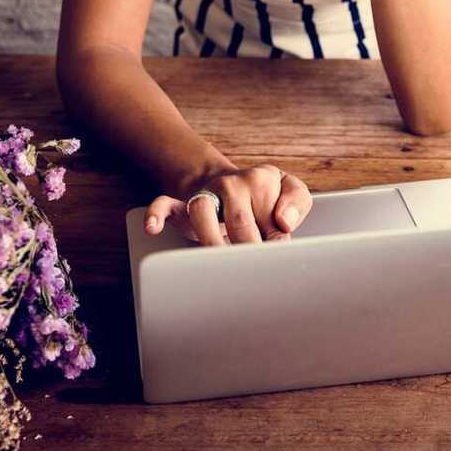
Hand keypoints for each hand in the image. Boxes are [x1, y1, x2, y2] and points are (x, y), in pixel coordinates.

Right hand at [143, 164, 312, 246]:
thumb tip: (285, 223)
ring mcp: (205, 193)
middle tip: (251, 270)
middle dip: (247, 250)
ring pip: (201, 211)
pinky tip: (154, 228)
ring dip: (211, 240)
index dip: (274, 243)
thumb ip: (297, 203)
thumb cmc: (263, 196)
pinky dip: (156, 214)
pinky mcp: (181, 204)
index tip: (276, 259)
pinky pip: (163, 204)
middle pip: (239, 221)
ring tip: (219, 262)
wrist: (228, 182)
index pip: (271, 216)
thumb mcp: (290, 190)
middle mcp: (233, 183)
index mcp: (262, 180)